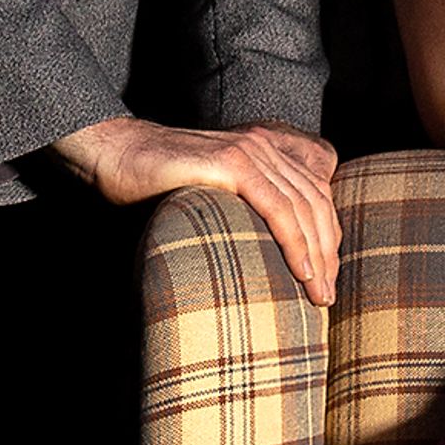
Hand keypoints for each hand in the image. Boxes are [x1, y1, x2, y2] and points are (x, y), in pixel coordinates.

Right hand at [57, 116, 340, 304]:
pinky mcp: (232, 162)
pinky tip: (303, 271)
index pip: (315, 196)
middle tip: (326, 298)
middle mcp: (266, 146)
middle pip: (316, 204)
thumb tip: (266, 254)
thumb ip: (243, 207)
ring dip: (318, 257)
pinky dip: (295, 242)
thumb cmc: (157, 184)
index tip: (326, 278)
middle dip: (328, 254)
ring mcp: (251, 151)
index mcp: (267, 150)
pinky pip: (277, 206)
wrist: (116, 155)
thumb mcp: (214, 194)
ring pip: (303, 208)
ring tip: (318, 296)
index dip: (328, 238)